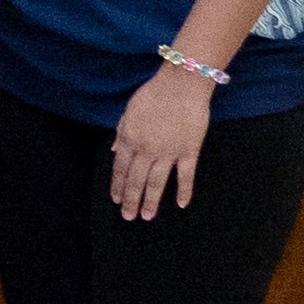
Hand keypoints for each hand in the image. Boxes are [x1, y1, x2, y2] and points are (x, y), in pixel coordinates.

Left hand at [108, 61, 214, 218]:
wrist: (180, 86)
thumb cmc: (153, 94)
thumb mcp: (128, 112)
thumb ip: (121, 133)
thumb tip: (114, 151)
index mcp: (130, 139)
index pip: (120, 168)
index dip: (117, 186)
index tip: (115, 200)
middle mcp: (146, 150)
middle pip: (136, 180)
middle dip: (130, 200)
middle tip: (128, 217)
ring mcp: (168, 152)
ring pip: (157, 182)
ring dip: (152, 201)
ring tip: (147, 216)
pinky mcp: (189, 151)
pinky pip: (186, 175)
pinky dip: (184, 191)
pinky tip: (182, 204)